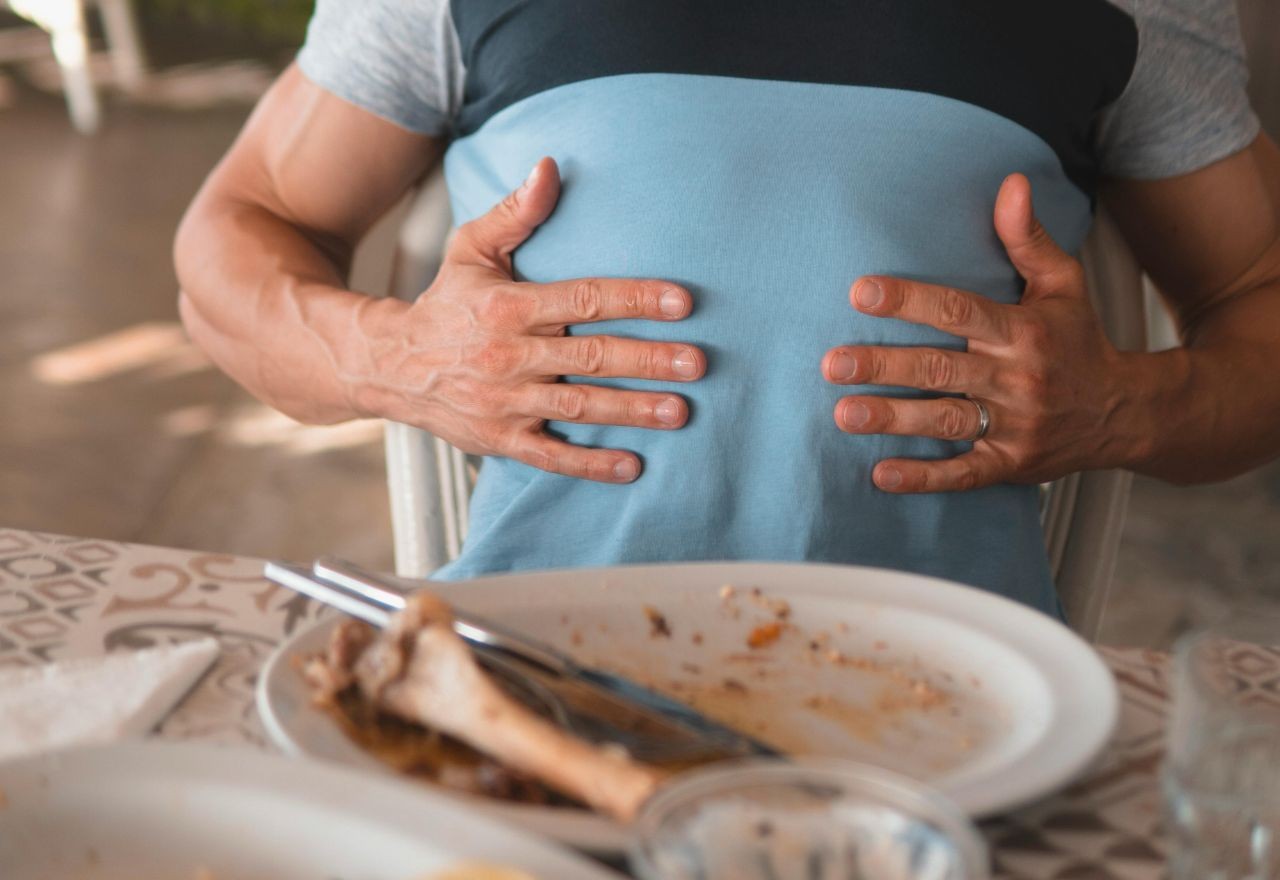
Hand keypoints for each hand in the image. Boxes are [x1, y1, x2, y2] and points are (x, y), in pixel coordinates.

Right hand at [353, 157, 704, 482]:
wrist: (390, 364)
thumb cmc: (446, 302)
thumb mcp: (471, 248)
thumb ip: (516, 212)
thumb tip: (550, 166)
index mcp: (509, 307)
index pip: (584, 298)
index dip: (636, 299)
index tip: (682, 302)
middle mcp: (509, 355)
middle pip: (591, 357)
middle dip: (648, 360)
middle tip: (698, 363)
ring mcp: (505, 402)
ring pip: (579, 407)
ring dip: (632, 410)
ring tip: (681, 410)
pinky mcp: (500, 439)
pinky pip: (550, 456)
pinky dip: (590, 464)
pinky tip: (632, 466)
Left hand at [823, 173, 1133, 492]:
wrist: (1125, 413)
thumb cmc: (1078, 341)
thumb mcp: (1063, 284)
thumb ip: (1027, 238)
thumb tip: (1009, 181)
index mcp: (1023, 331)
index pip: (958, 310)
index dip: (910, 300)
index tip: (861, 292)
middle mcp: (1017, 378)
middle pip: (942, 369)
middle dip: (884, 366)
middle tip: (833, 363)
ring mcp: (1014, 426)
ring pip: (947, 422)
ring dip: (894, 419)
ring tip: (844, 413)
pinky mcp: (1011, 465)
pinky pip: (964, 474)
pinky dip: (924, 477)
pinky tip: (882, 475)